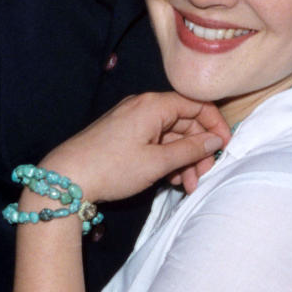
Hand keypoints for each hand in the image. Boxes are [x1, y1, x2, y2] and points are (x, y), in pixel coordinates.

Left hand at [39, 93, 229, 206]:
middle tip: (201, 177)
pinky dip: (167, 159)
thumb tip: (216, 140)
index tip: (224, 148)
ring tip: (186, 186)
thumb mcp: (157, 162)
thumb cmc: (111, 167)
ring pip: (171, 136)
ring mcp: (133, 120)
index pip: (197, 105)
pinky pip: (156, 142)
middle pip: (185, 122)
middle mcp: (144, 106)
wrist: (67, 178)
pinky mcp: (125, 134)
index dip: (215, 125)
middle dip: (198, 151)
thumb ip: (190, 149)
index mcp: (154, 105)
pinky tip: (170, 180)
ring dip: (183, 160)